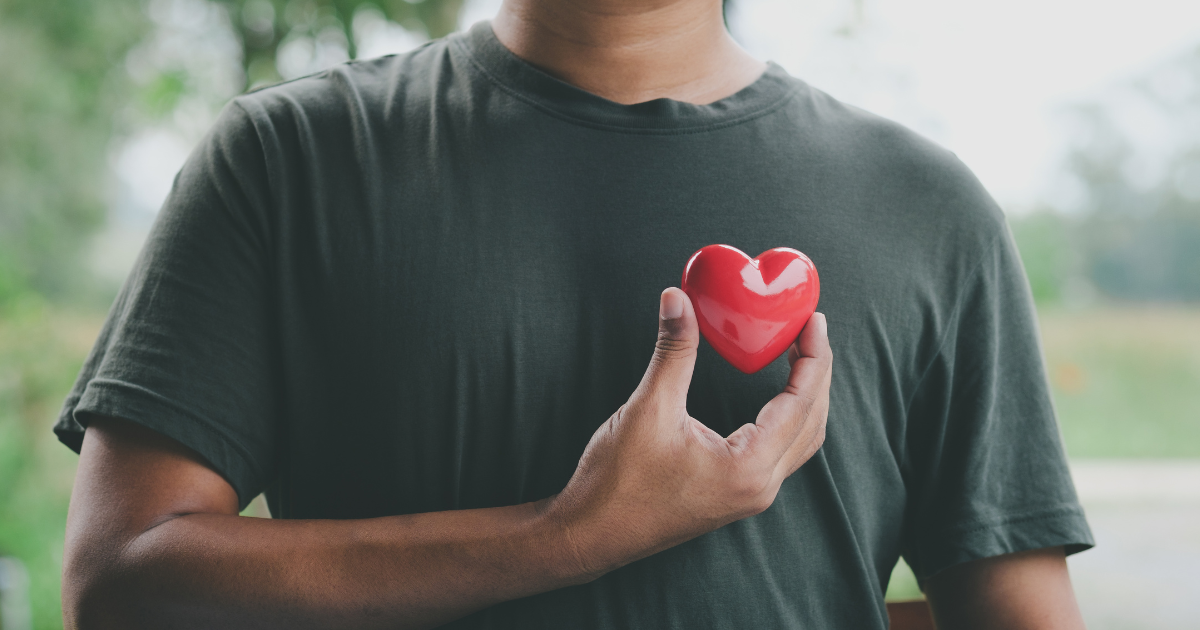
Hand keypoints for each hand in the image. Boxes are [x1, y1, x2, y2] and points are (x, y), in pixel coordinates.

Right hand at [544, 287, 831, 578]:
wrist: (591, 534)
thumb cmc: (617, 483)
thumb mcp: (648, 409)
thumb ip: (673, 352)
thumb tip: (677, 299)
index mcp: (749, 468)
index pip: (801, 403)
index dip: (813, 356)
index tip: (813, 320)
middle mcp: (759, 487)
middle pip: (812, 422)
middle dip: (817, 373)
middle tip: (810, 329)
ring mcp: (749, 496)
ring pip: (801, 441)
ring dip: (807, 398)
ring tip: (799, 356)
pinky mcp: (735, 495)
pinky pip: (781, 453)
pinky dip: (788, 418)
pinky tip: (775, 396)